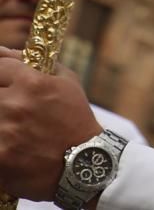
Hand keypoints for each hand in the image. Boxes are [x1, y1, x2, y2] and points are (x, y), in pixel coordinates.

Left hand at [0, 47, 102, 200]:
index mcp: (32, 83)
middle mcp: (15, 104)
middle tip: (7, 103)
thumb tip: (5, 53)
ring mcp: (4, 132)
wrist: (83, 163)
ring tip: (9, 124)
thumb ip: (38, 65)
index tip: (2, 80)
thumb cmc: (75, 119)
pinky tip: (9, 142)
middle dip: (0, 96)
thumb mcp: (67, 82)